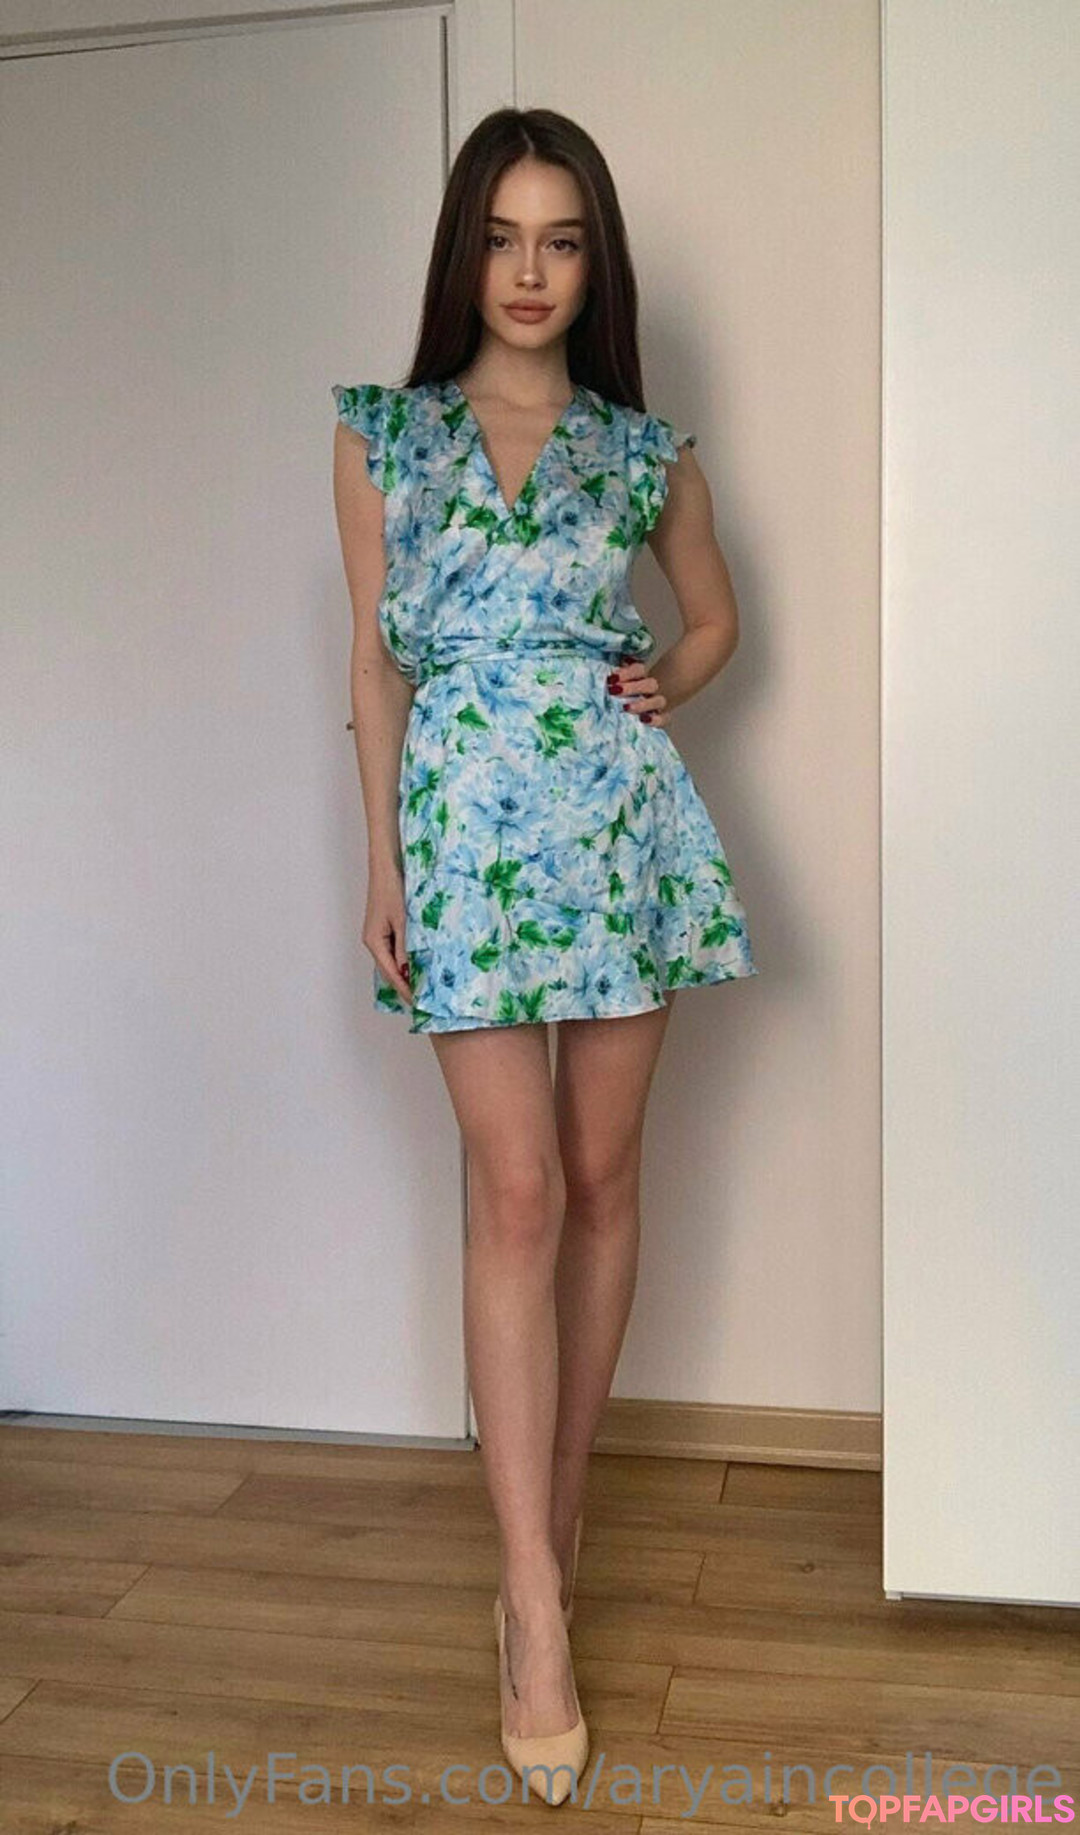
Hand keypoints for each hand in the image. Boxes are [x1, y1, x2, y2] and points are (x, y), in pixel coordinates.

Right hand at [364, 867, 412, 1004]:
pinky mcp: (385, 928)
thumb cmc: (392, 890)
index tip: (417, 1001)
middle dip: (406, 983)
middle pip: (390, 970)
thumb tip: (410, 970)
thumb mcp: (403, 920)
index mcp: (374, 941)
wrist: (386, 867)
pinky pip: (395, 950)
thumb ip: (406, 946)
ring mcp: (379, 935)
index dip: (404, 988)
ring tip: (424, 984)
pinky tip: (419, 962)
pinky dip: (407, 958)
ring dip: (407, 972)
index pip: (391, 973)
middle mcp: (374, 941)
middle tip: (423, 998)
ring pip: (393, 960)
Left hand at [606, 655, 669, 727]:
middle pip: (649, 685)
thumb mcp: (626, 673)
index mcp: (645, 672)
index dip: (626, 673)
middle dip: (632, 688)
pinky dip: (655, 720)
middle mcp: (655, 686)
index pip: (639, 670)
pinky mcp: (664, 716)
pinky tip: (644, 719)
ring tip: (626, 708)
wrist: (658, 694)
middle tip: (613, 691)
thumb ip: (621, 670)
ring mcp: (660, 701)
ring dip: (642, 704)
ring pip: (658, 701)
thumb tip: (614, 667)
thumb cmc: (631, 683)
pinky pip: (663, 719)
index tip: (611, 679)